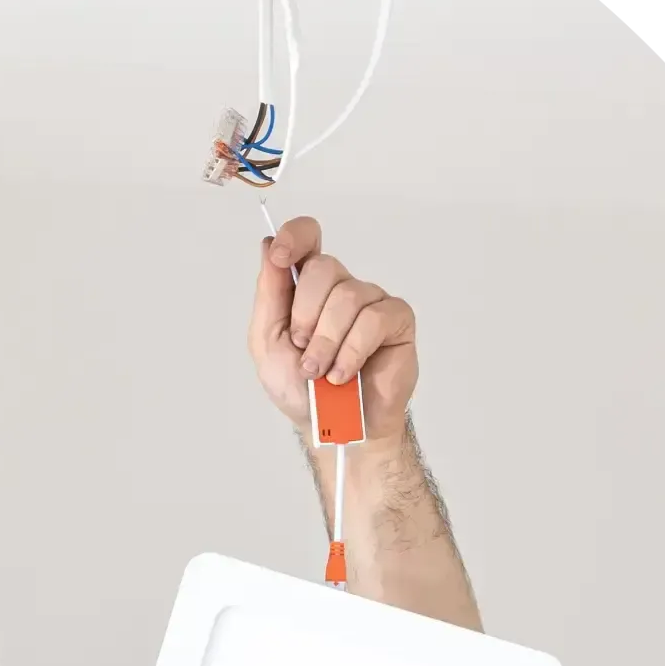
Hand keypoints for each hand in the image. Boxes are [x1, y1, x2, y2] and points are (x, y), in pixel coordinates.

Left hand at [249, 216, 417, 443]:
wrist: (333, 428)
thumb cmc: (300, 389)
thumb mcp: (267, 343)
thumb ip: (269, 295)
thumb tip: (268, 246)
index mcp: (307, 288)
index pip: (307, 238)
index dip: (295, 237)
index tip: (280, 256)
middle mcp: (340, 288)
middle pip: (323, 268)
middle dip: (305, 316)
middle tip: (302, 350)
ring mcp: (370, 302)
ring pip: (347, 297)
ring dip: (326, 343)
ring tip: (322, 373)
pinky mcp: (396, 320)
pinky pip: (373, 319)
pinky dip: (351, 352)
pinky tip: (344, 375)